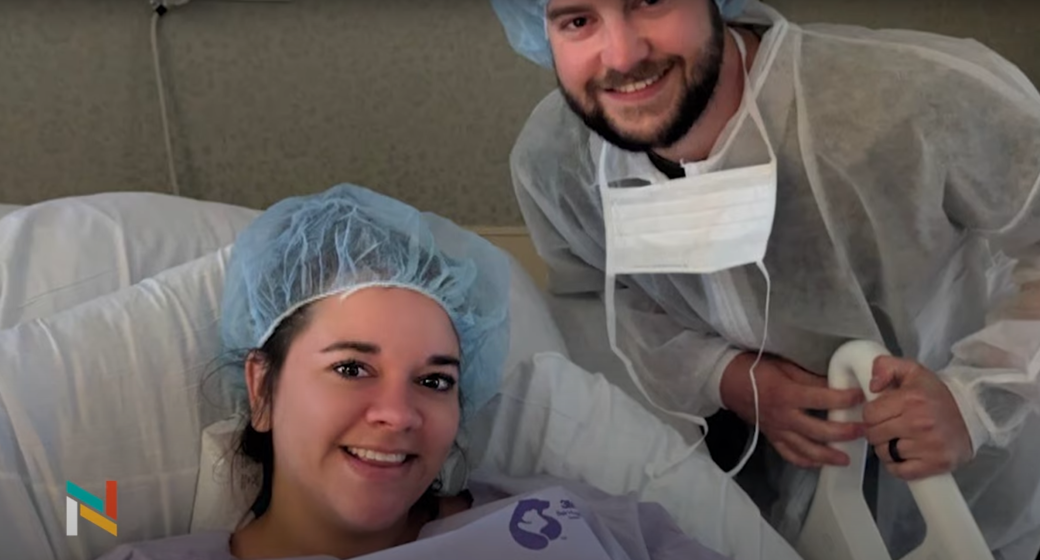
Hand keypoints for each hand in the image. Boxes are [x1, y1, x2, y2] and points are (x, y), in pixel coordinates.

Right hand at [720, 353, 864, 468]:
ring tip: (846, 458)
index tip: (861, 396)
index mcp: (787, 394)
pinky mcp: (771, 437)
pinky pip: (790, 454)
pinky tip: (819, 463)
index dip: (844, 398)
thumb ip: (810, 378)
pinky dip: (805, 462)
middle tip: (864, 430)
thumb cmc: (755, 368)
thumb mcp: (784, 365)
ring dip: (828, 455)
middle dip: (844, 432)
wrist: (727, 381)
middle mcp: (784, 416)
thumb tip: (836, 383)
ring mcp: (777, 430)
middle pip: (819, 430)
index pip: (823, 398)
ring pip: (806, 449)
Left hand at [863, 356, 972, 479]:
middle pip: (874, 435)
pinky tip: (905, 455)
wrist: (973, 415)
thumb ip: (885, 366)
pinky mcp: (936, 464)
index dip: (872, 414)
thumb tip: (871, 386)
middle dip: (877, 431)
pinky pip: (900, 471)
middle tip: (890, 427)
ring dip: (887, 449)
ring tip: (900, 440)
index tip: (882, 414)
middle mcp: (919, 423)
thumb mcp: (913, 371)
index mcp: (911, 399)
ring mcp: (929, 446)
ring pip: (885, 454)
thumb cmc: (938, 395)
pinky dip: (898, 466)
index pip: (869, 414)